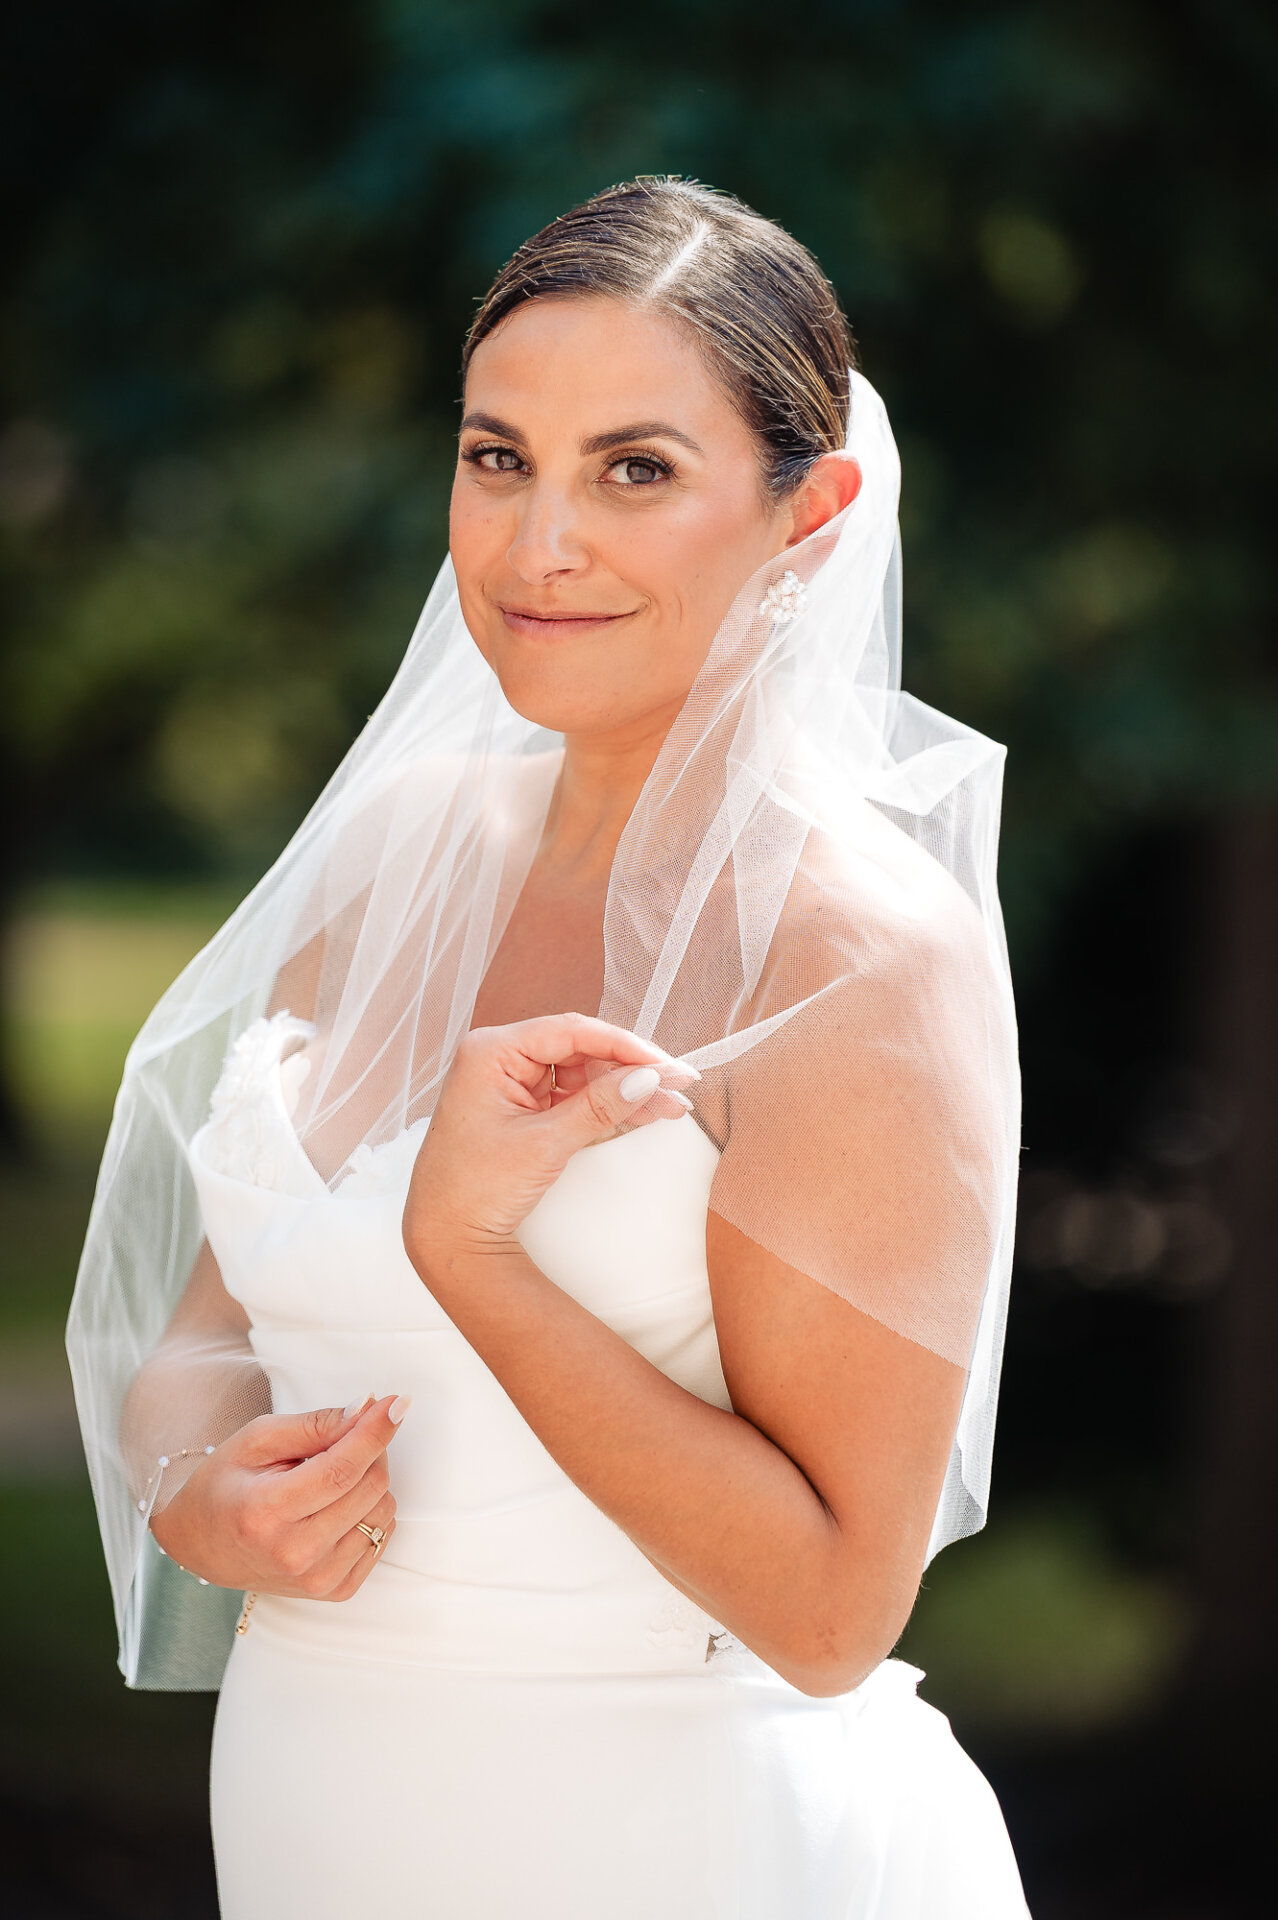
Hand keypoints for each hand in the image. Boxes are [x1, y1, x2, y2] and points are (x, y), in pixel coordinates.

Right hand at [149, 1395, 403, 1598]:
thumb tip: (368, 1409)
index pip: (341, 1469)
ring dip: (370, 1481)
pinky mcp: (336, 1591)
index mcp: (267, 1513)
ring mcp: (317, 1579)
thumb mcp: (257, 1439)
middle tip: (343, 1439)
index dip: (374, 1432)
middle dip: (369, 1450)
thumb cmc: (227, 1483)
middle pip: (369, 1486)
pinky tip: (337, 1506)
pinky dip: (369, 1511)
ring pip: (383, 1510)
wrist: (202, 1544)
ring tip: (330, 1478)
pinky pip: (383, 1537)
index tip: (398, 1402)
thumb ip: (315, 1424)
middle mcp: (295, 1553)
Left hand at [402, 1012, 697, 1266]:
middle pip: (580, 1049)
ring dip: (625, 1090)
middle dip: (630, 1069)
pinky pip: (573, 1097)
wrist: (445, 1236)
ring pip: (582, 1074)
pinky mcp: (523, 1108)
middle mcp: (499, 1058)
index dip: (624, 1045)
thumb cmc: (475, 1187)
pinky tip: (645, 1112)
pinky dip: (606, 1107)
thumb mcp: (544, 1145)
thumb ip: (598, 1108)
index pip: (570, 1031)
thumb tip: (648, 1080)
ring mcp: (511, 1083)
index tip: (664, 1064)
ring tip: (672, 1105)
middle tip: (678, 1083)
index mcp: (491, 1051)